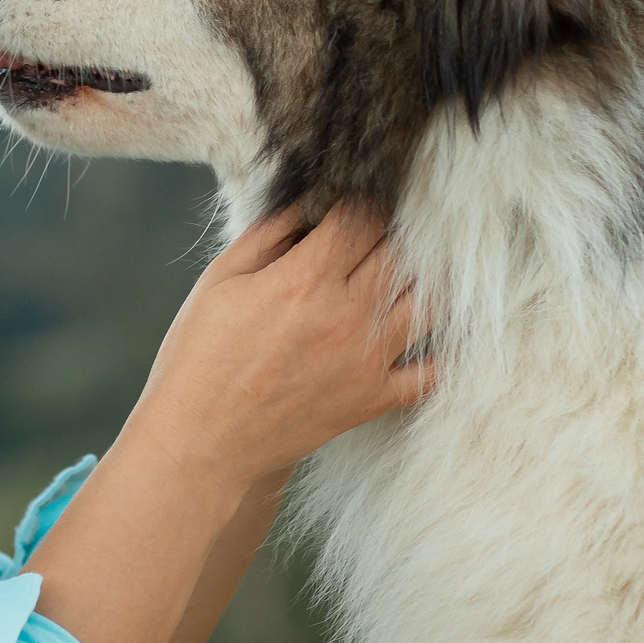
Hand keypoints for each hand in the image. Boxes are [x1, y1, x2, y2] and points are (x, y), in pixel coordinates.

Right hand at [123, 204, 429, 500]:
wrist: (202, 441)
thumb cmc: (200, 356)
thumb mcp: (221, 281)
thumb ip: (269, 235)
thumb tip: (309, 202)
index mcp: (305, 279)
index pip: (362, 217)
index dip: (360, 201)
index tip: (351, 203)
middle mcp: (346, 315)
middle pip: (399, 252)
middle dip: (391, 234)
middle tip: (374, 236)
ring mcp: (367, 359)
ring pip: (429, 301)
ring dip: (421, 280)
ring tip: (402, 274)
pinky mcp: (374, 398)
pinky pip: (432, 373)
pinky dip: (443, 352)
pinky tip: (433, 335)